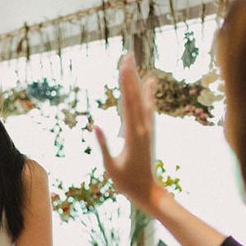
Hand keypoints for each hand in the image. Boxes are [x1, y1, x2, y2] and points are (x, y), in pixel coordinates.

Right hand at [95, 54, 166, 215]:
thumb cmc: (126, 182)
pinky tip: (150, 84)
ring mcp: (147, 129)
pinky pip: (148, 109)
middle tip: (127, 55)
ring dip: (138, 81)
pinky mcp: (148, 132)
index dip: (125, 83)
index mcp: (132, 135)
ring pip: (143, 100)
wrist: (148, 191)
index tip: (122, 65)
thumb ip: (104, 145)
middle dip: (130, 75)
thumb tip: (96, 125)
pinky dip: (148, 95)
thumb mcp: (110, 166)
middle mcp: (142, 128)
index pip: (127, 102)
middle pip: (135, 96)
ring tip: (135, 64)